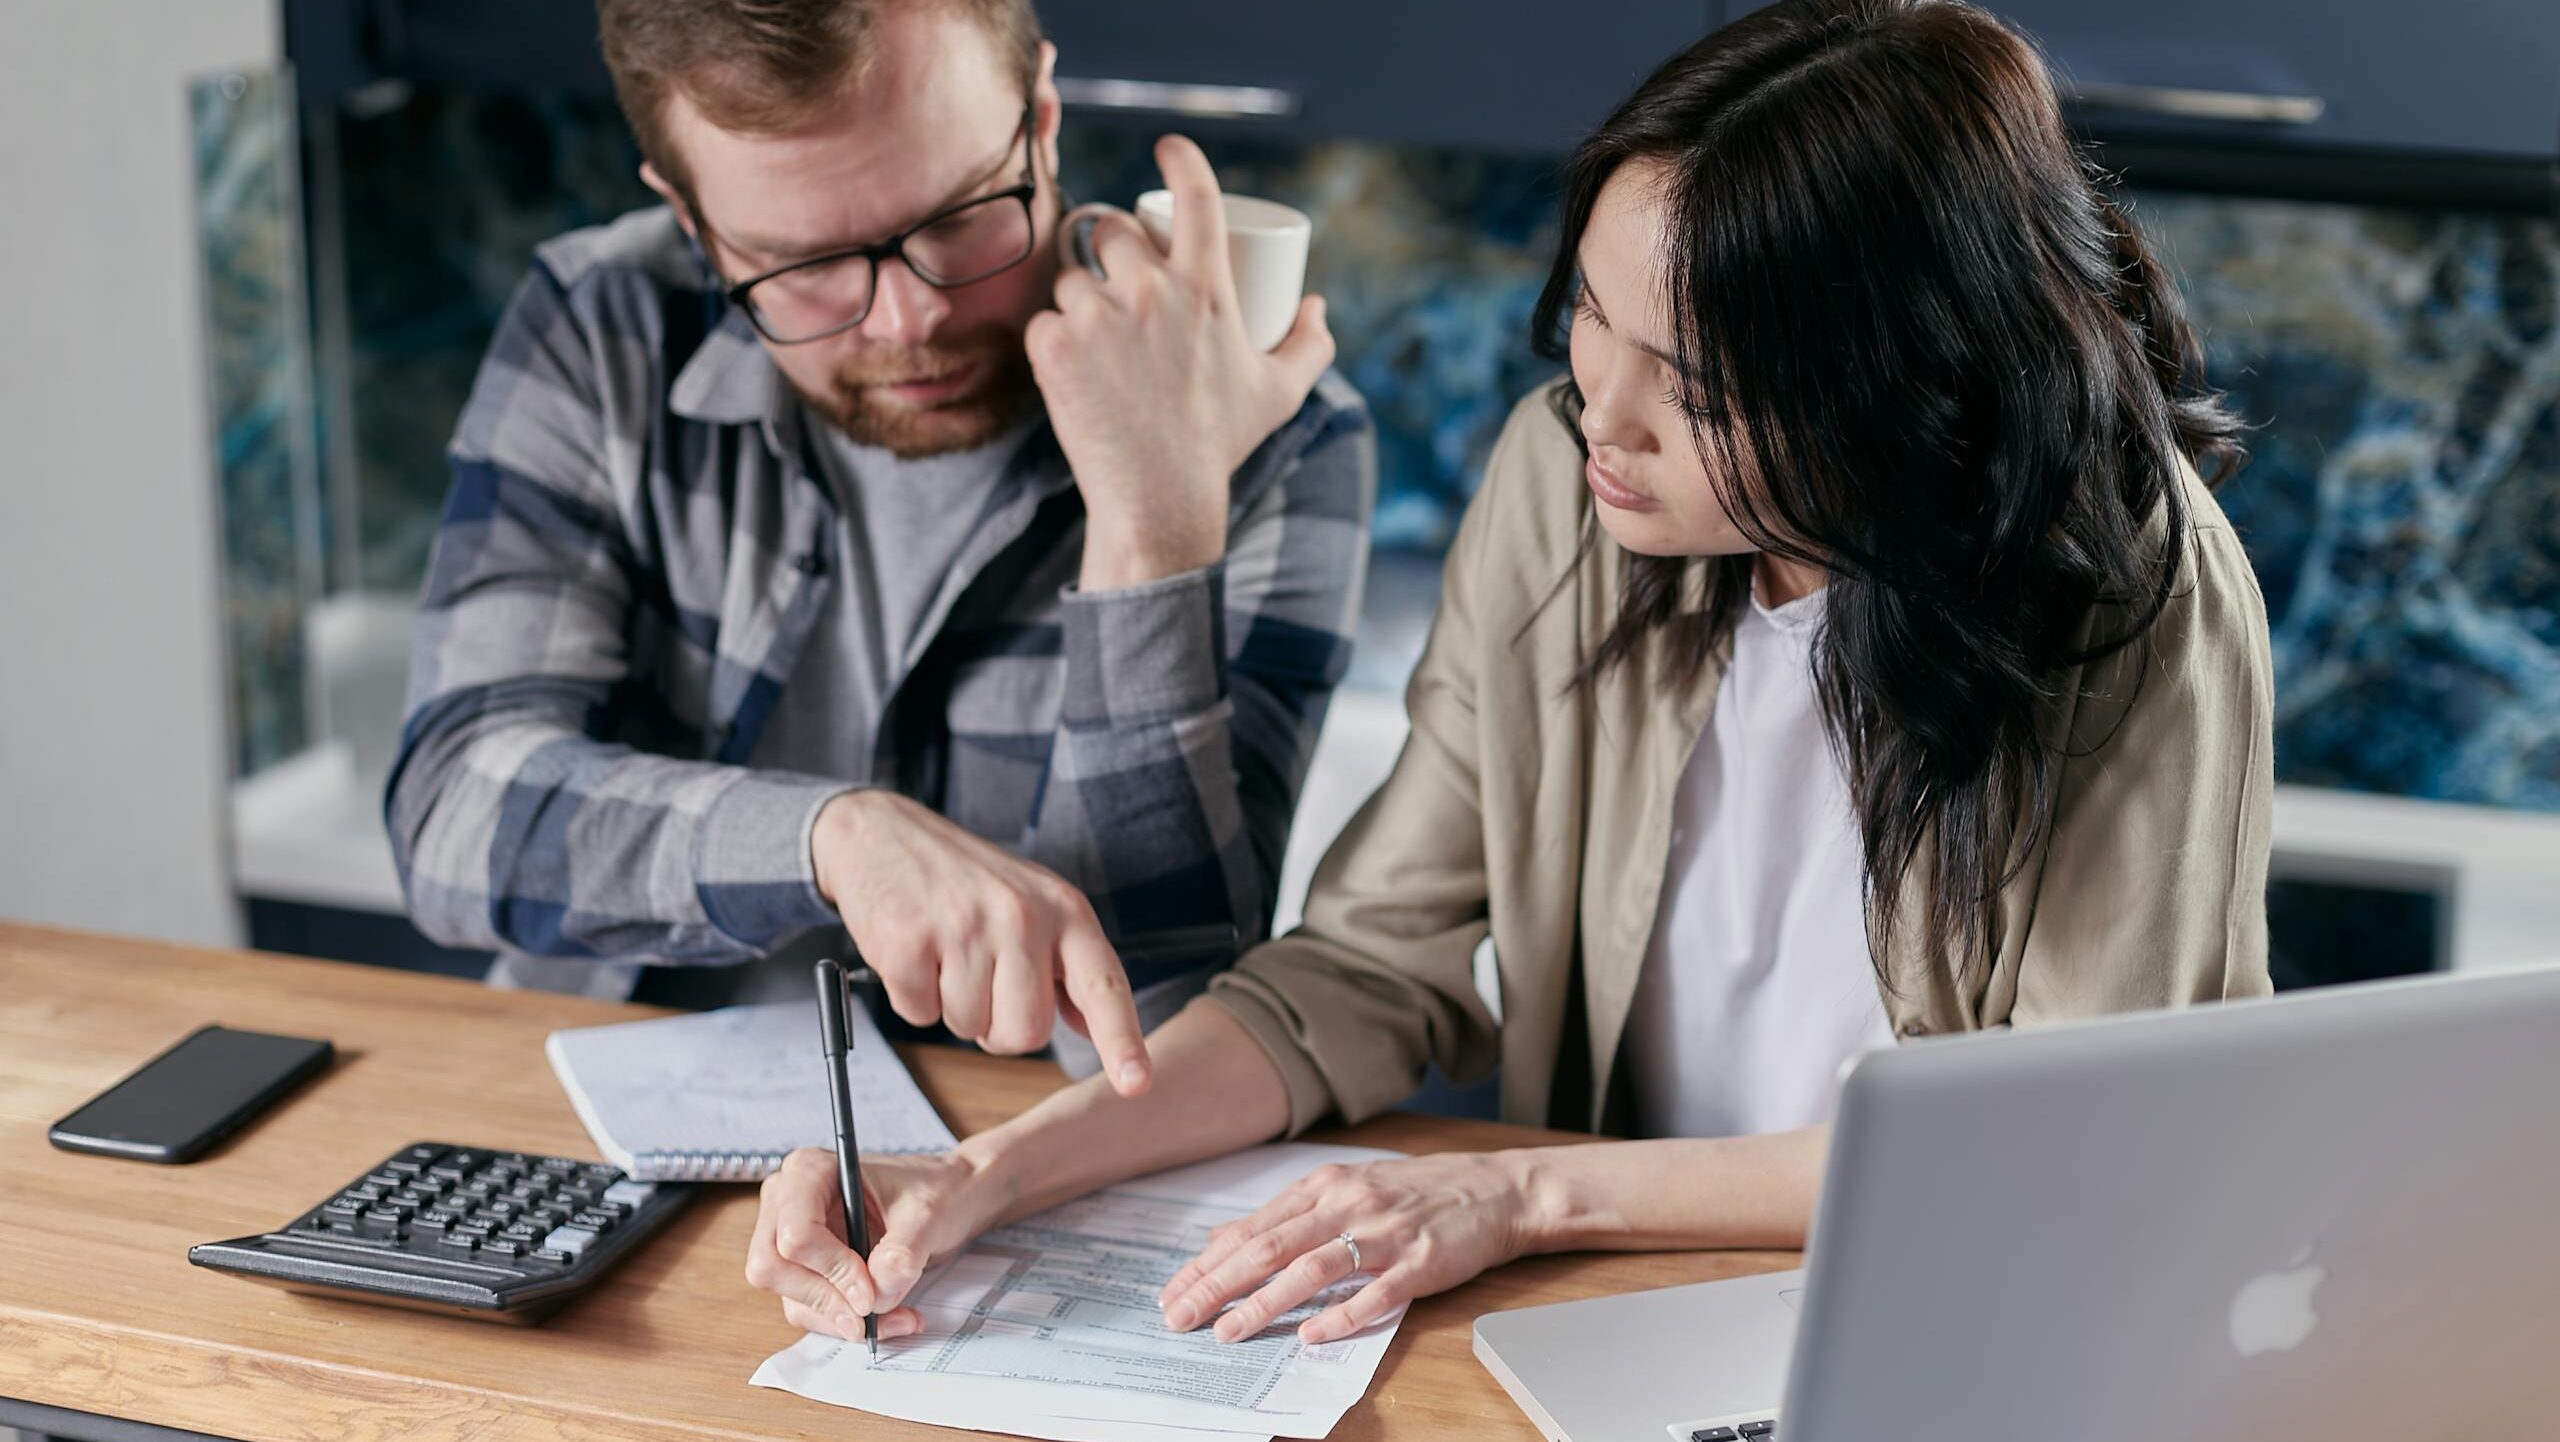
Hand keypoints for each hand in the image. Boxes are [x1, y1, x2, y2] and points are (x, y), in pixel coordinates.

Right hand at [745, 1146, 1013, 1340]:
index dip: (831, 1270)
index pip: (795, 1233)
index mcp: (810, 1171)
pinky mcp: (805, 1269)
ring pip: (791, 1297)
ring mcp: (790, 1237)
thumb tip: (876, 1295)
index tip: (870, 1292)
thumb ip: (902, 1253)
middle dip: (826, 1299)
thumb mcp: (928, 1214)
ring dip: (842, 1319)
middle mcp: (788, 1202)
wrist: (949, 1199)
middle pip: (773, 1268)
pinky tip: (889, 1317)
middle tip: (872, 1314)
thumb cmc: (935, 1190)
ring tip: (898, 1317)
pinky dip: (846, 1321)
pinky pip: (810, 1309)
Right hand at [811, 789, 1150, 1094]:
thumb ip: (1066, 965)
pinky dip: (913, 997)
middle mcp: (1022, 916)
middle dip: (999, 1028)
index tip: (1136, 1083)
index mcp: (1065, 910)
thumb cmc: (966, 879)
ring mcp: (965, 927)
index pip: (1103, 985)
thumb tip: (1091, 1027)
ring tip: (945, 954)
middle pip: (1027, 1032)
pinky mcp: (910, 941)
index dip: (1121, 1041)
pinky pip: (919, 1015)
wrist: (883, 832)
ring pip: (969, 1028)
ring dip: (952, 1007)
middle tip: (982, 981)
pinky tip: (914, 951)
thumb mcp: (1034, 903)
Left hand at [1027, 134, 1336, 590]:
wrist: (1159, 499)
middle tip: (1115, 283)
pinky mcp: (1054, 347)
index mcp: (1206, 288)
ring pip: (1071, 278)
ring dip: (1079, 298)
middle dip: (1111, 247)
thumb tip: (1314, 305)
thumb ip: (1310, 345)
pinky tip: (1070, 368)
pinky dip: (1053, 340)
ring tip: (1097, 341)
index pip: (1196, 196)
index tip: (1168, 148)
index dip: (1181, 159)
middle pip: (1112, 230)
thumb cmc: (1220, 444)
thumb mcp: (1279, 392)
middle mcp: (1150, 291)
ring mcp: (1098, 317)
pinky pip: (1043, 320)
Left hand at [1157, 1152, 1534, 1345]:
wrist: (1494, 1188)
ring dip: (1265, 1302)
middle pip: (1269, 1248)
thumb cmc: (1415, 1192)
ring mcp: (1384, 1233)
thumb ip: (1284, 1215)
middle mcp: (1347, 1204)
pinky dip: (1342, 1315)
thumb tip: (1221, 1238)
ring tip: (1229, 1331)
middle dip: (1218, 1285)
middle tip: (1180, 1317)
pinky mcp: (1420, 1262)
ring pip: (1312, 1268)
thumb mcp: (1343, 1189)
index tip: (1171, 1292)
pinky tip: (1312, 1336)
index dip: (1207, 1264)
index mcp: (1323, 1187)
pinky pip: (1376, 1292)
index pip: (1252, 1229)